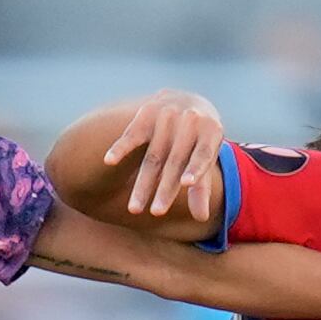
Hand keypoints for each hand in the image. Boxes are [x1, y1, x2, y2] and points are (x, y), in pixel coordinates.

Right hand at [104, 89, 223, 220]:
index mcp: (211, 130)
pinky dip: (120, 148)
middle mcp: (190, 119)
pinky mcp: (147, 113)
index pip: (202, 153)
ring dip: (143, 184)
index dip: (195, 168)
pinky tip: (109, 162)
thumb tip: (201, 218)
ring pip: (153, 156)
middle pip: (175, 161)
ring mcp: (167, 115)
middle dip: (164, 188)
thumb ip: (201, 186)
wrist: (188, 100)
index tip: (186, 184)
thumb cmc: (200, 139)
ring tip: (134, 209)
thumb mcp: (206, 156)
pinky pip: (132, 135)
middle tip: (156, 213)